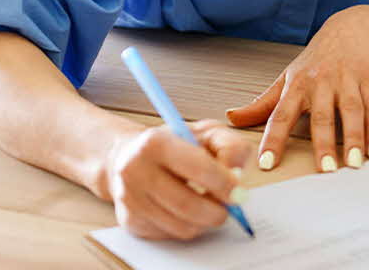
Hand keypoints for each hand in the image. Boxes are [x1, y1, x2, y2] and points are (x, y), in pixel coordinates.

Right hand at [97, 119, 251, 240]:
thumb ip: (231, 148)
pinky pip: (170, 235)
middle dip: (218, 211)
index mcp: (155, 143)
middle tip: (230, 208)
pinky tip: (185, 211)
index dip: (225, 184)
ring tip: (208, 205)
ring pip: (181, 227)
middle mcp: (135, 171)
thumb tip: (236, 176)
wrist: (130, 155)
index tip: (239, 192)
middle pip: (187, 205)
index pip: (199, 169)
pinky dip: (187, 226)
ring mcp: (130, 199)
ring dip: (204, 222)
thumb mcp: (208, 132)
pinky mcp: (130, 221)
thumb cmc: (175, 144)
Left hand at [225, 5, 368, 172]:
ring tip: (353, 163)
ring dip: (353, 138)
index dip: (273, 139)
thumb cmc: (317, 58)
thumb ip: (263, 103)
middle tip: (325, 170)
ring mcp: (347, 81)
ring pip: (350, 112)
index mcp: (297, 85)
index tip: (267, 163)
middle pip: (321, 116)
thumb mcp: (288, 77)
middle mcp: (321, 82)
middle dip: (323, 143)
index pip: (281, 115)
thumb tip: (232, 117)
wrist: (352, 28)